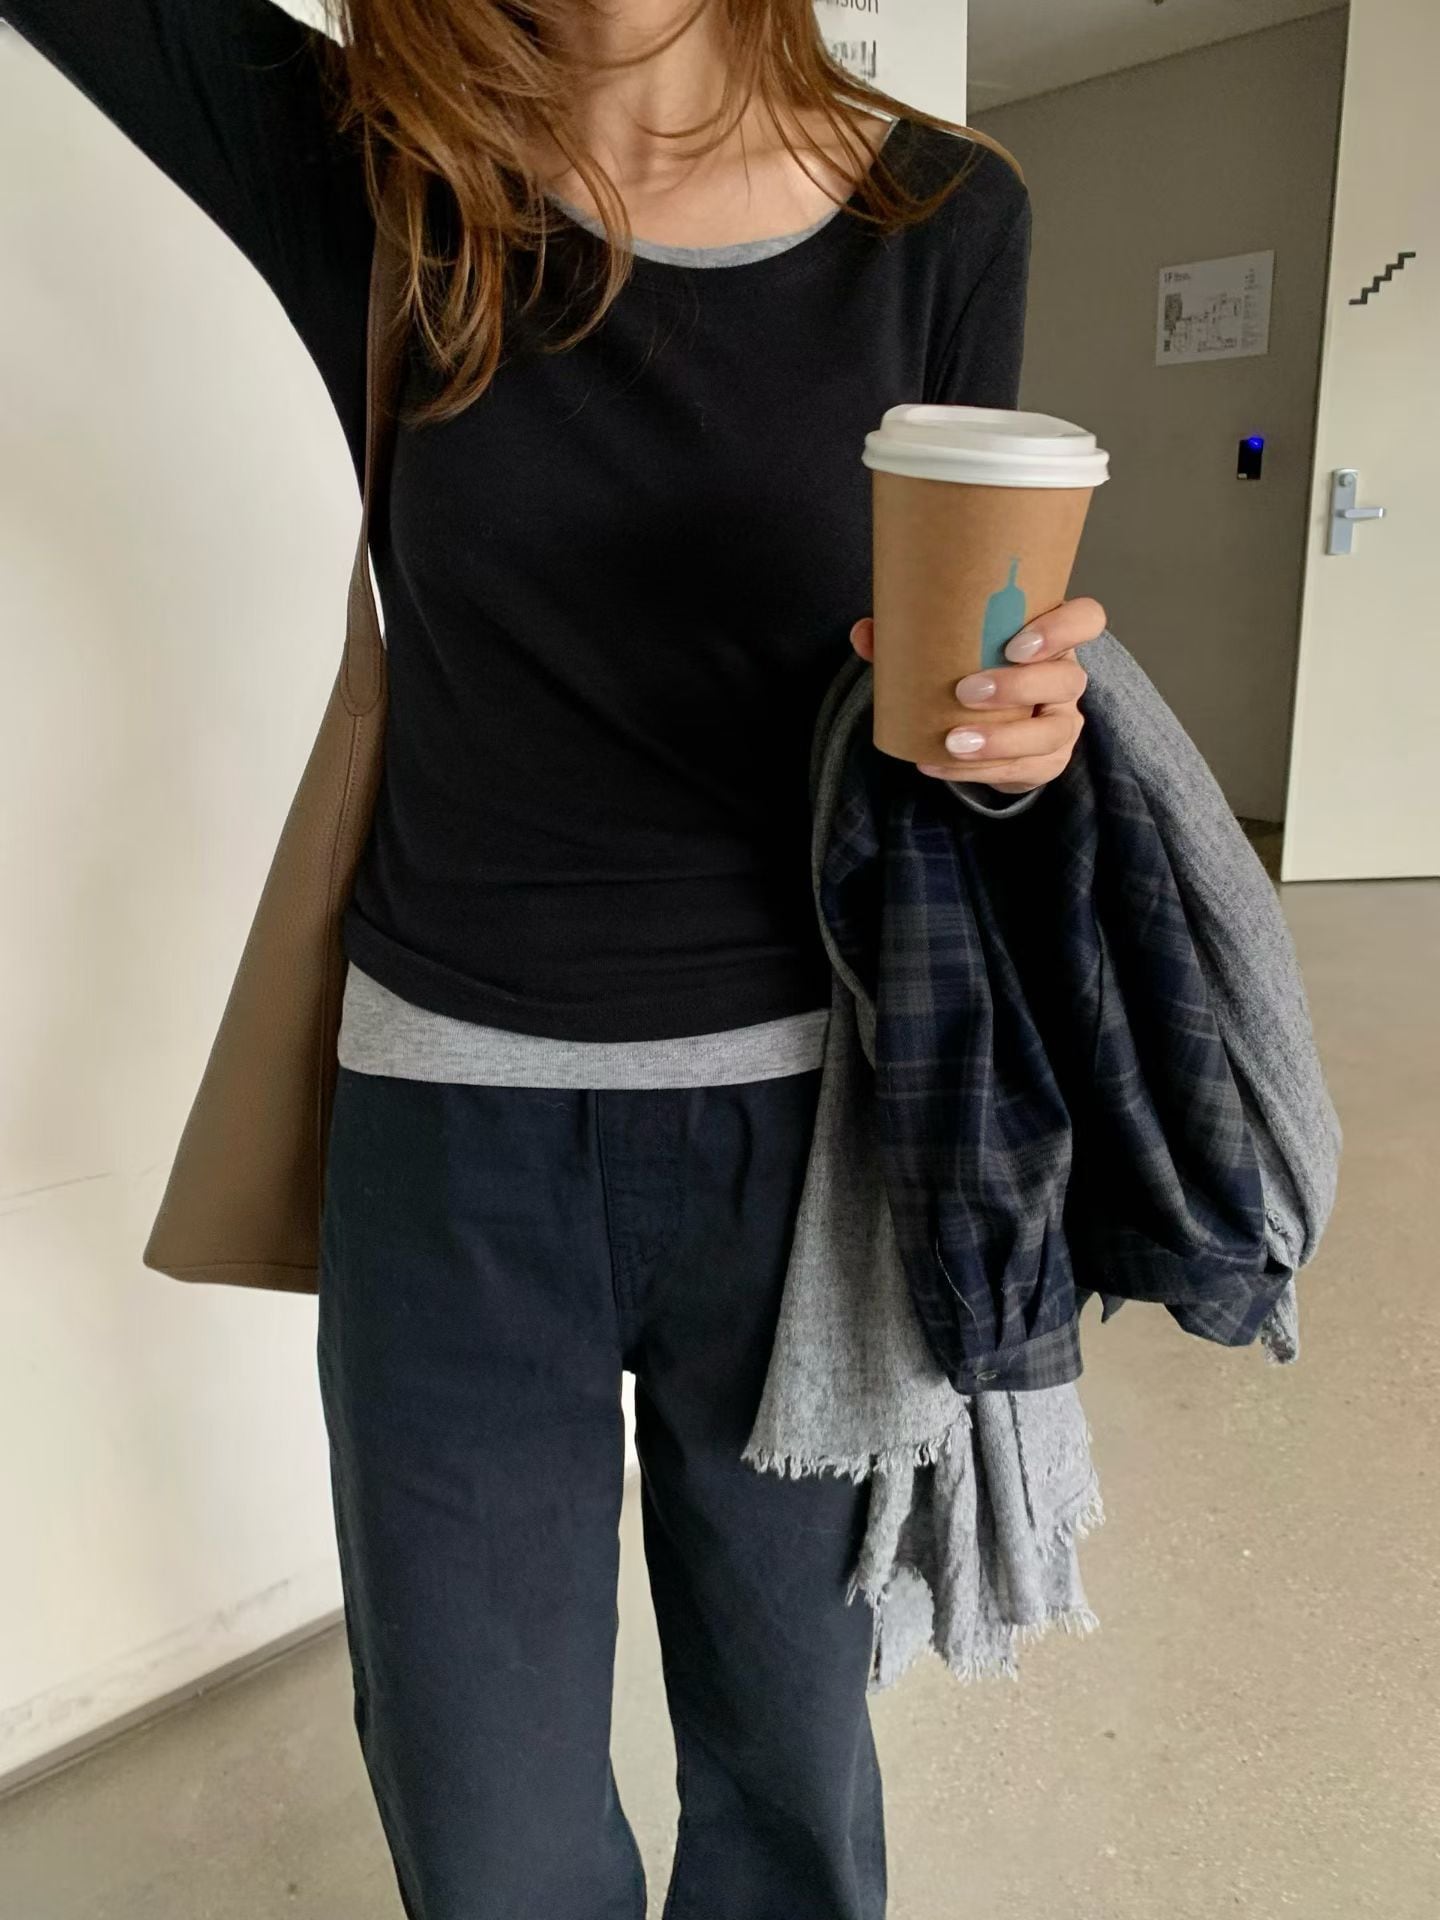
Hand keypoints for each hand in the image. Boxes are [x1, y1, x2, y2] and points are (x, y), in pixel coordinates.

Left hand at [849, 598, 1106, 794]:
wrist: (986, 722)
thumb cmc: (970, 670)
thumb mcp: (946, 650)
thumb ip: (907, 637)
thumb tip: (864, 632)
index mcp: (1051, 637)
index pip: (1086, 619)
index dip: (1062, 629)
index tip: (1015, 644)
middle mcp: (1066, 679)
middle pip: (1067, 679)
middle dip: (1018, 687)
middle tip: (965, 691)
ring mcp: (1062, 723)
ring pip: (1051, 733)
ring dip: (1000, 740)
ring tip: (952, 741)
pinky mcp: (1048, 762)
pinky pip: (1024, 771)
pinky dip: (978, 771)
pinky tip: (938, 763)